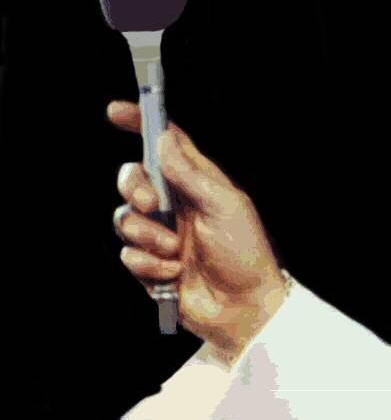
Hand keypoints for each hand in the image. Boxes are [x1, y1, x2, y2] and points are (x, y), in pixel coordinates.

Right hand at [108, 101, 287, 362]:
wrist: (243, 308)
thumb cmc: (245, 254)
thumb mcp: (224, 206)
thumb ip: (191, 174)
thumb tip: (164, 138)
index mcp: (198, 184)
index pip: (166, 145)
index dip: (142, 124)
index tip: (116, 111)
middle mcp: (176, 205)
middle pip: (133, 179)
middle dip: (135, 190)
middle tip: (155, 207)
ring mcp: (161, 234)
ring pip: (124, 218)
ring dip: (147, 236)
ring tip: (176, 252)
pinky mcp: (150, 264)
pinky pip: (128, 254)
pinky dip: (149, 265)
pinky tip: (174, 274)